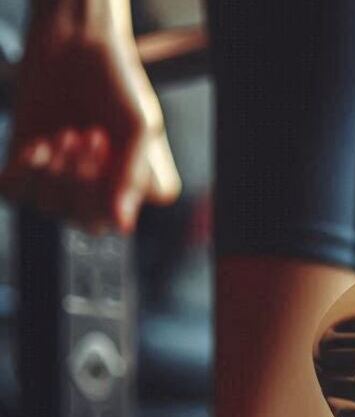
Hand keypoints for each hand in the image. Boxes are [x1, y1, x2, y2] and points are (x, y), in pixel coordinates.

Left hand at [0, 0, 180, 232]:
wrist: (75, 48)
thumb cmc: (115, 86)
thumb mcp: (137, 130)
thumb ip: (131, 179)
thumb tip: (123, 228)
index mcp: (130, 192)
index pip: (115, 222)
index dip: (105, 191)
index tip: (108, 142)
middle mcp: (95, 195)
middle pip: (83, 221)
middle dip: (82, 179)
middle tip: (88, 133)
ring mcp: (57, 184)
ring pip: (49, 207)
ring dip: (55, 171)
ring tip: (66, 132)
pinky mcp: (22, 167)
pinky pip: (15, 194)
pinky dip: (24, 171)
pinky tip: (38, 143)